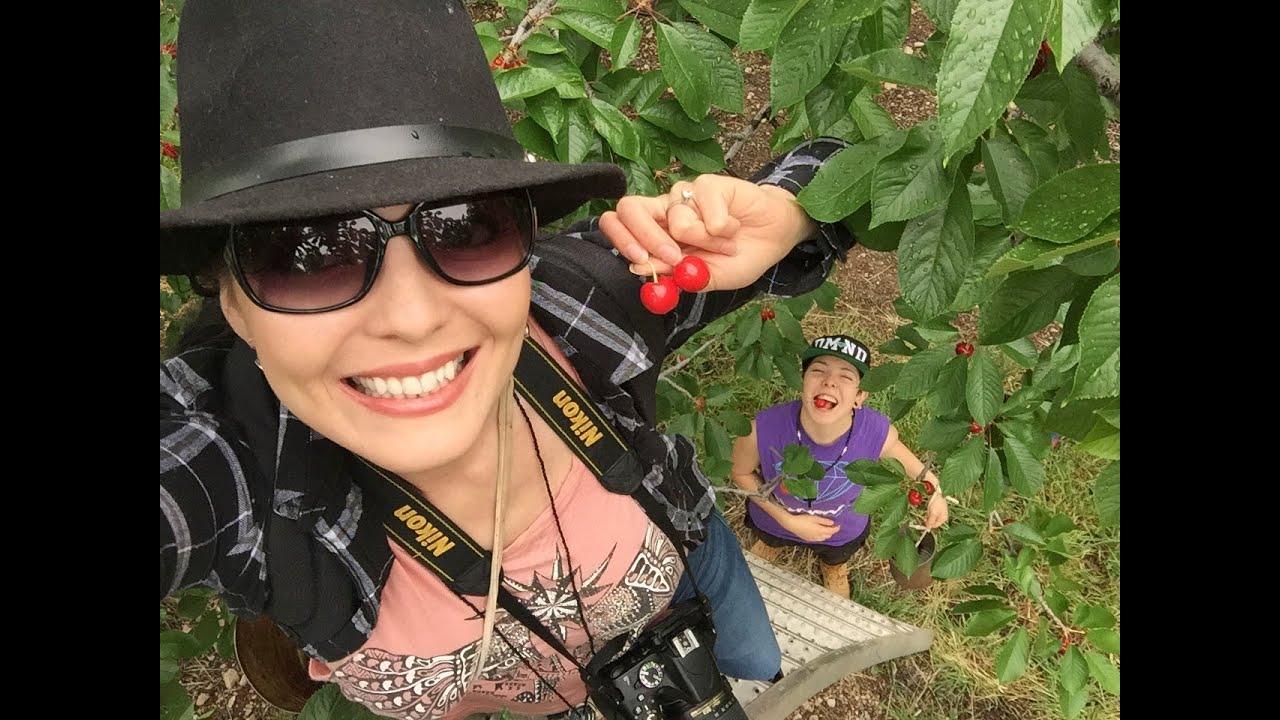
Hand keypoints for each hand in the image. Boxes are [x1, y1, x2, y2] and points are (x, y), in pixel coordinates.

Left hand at [598, 175, 816, 291]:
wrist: (774, 238)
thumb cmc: (738, 258)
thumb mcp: (706, 276)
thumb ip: (675, 275)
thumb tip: (638, 269)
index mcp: (657, 233)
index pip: (619, 223)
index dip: (620, 238)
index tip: (638, 261)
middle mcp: (666, 211)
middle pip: (631, 208)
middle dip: (650, 238)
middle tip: (676, 258)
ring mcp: (686, 195)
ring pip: (678, 220)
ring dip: (707, 241)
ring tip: (726, 245)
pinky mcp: (707, 184)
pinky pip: (707, 210)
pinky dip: (723, 228)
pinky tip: (733, 227)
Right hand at [781, 512, 840, 542]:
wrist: (792, 524)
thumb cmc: (804, 519)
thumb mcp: (815, 518)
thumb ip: (824, 521)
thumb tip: (832, 523)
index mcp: (821, 531)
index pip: (832, 531)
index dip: (836, 528)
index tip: (839, 525)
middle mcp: (818, 537)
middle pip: (828, 535)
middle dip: (831, 531)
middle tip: (832, 526)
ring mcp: (813, 539)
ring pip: (823, 538)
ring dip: (826, 534)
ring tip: (826, 529)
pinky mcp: (808, 539)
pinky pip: (818, 539)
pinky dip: (821, 536)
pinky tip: (818, 533)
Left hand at [925, 492, 948, 529]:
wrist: (939, 493)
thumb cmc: (937, 503)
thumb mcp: (933, 513)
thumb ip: (930, 521)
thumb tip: (928, 527)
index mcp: (943, 519)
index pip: (935, 525)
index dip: (929, 524)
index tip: (924, 521)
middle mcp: (942, 517)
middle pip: (933, 521)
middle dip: (928, 518)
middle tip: (926, 514)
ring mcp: (939, 513)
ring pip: (931, 517)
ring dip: (928, 514)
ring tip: (929, 509)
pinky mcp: (937, 509)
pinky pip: (931, 512)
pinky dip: (929, 511)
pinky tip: (930, 507)